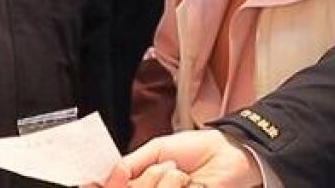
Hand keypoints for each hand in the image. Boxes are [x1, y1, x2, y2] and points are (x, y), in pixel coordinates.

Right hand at [111, 130, 263, 187]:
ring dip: (170, 181)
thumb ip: (131, 162)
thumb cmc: (194, 149)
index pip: (117, 186)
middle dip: (149, 178)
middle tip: (168, 167)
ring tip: (182, 174)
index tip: (107, 180)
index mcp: (140, 182)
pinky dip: (184, 187)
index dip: (113, 184)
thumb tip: (111, 173)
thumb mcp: (157, 148)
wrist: (227, 153)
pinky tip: (193, 184)